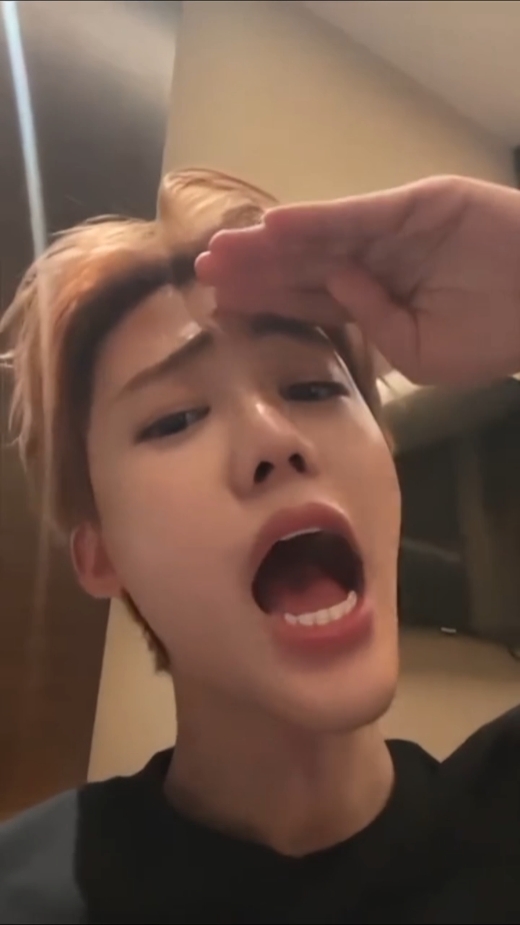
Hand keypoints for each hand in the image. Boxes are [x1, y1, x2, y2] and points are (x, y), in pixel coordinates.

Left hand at [196, 176, 519, 384]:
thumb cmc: (489, 335)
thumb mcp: (420, 355)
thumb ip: (373, 326)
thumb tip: (337, 286)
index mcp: (371, 303)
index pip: (305, 301)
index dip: (263, 300)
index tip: (219, 304)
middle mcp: (371, 263)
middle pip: (300, 266)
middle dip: (253, 270)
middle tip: (201, 271)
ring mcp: (389, 233)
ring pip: (318, 237)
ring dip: (269, 243)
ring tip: (222, 249)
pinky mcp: (412, 206)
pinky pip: (355, 215)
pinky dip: (315, 219)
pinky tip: (272, 226)